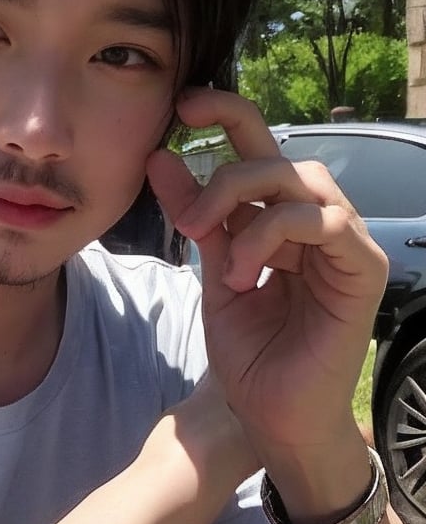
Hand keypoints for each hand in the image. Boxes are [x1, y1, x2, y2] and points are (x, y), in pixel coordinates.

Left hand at [147, 90, 387, 460]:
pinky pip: (322, 219)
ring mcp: (345, 242)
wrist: (272, 419)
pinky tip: (246, 274)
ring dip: (245, 207)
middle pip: (275, 155)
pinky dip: (272, 237)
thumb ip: (195, 214)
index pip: (258, 147)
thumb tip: (160, 156)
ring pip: (297, 179)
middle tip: (188, 217)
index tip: (182, 105)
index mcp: (280, 216)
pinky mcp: (362, 268)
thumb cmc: (250, 352)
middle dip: (225, 169)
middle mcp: (316, 219)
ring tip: (218, 257)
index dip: (226, 115)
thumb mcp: (211, 268)